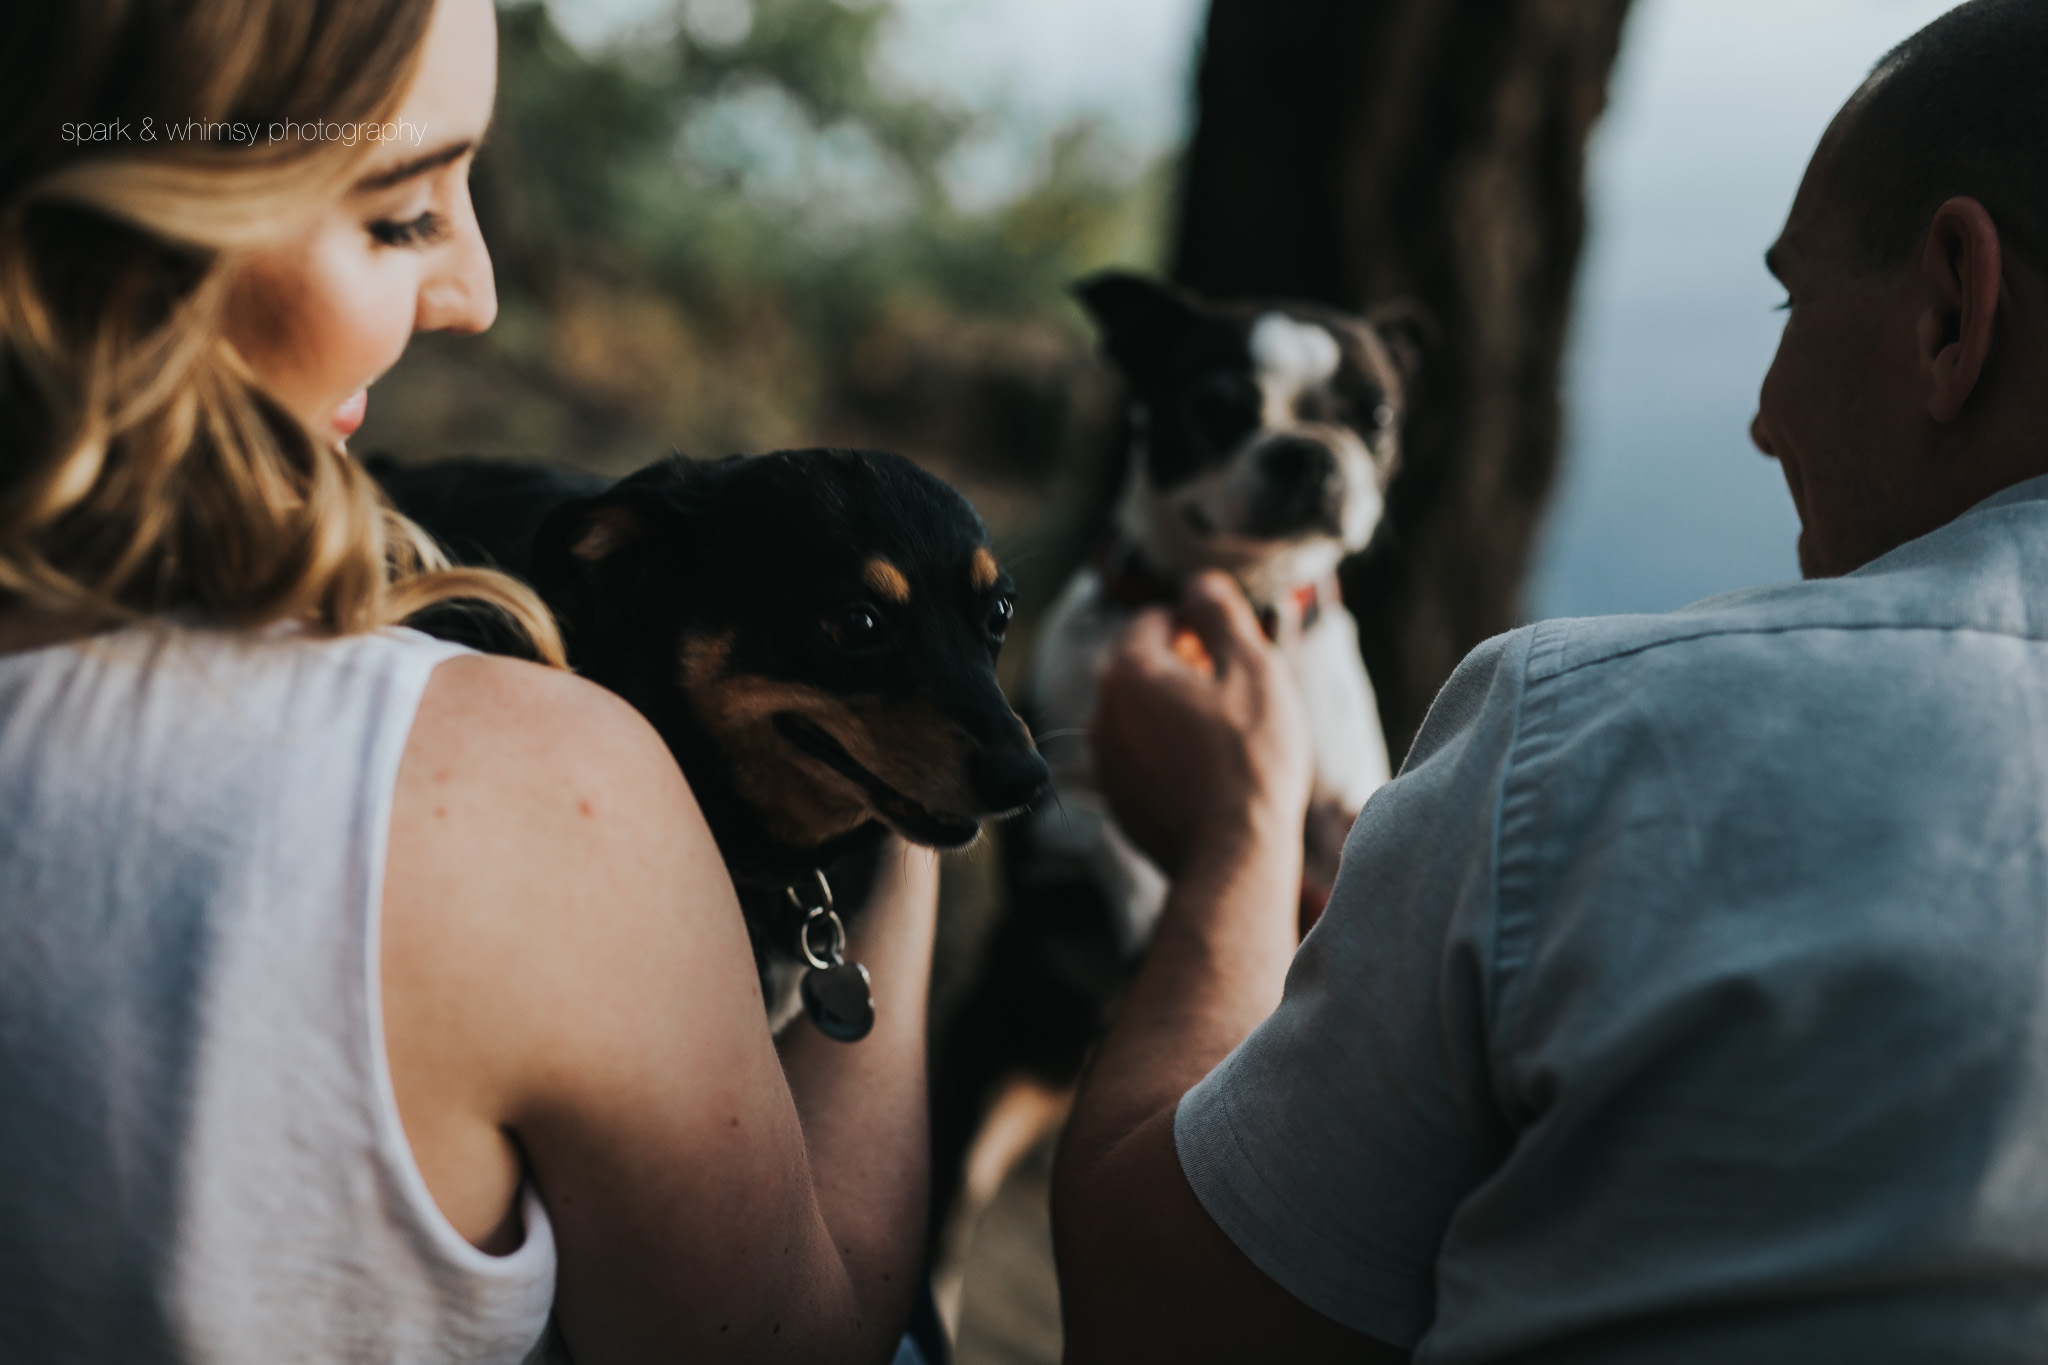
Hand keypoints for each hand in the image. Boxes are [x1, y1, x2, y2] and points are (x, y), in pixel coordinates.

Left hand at [1092, 571, 1312, 878]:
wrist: (1235, 855)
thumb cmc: (1251, 758)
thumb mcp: (1253, 668)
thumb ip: (1221, 614)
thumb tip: (1200, 583)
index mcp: (1128, 671)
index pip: (1153, 619)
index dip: (1196, 622)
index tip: (1230, 646)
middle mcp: (1102, 713)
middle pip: (1141, 665)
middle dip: (1184, 664)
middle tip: (1233, 686)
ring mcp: (1105, 760)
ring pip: (1140, 712)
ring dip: (1175, 708)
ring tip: (1225, 729)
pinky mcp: (1118, 799)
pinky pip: (1142, 756)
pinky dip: (1169, 751)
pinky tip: (1210, 769)